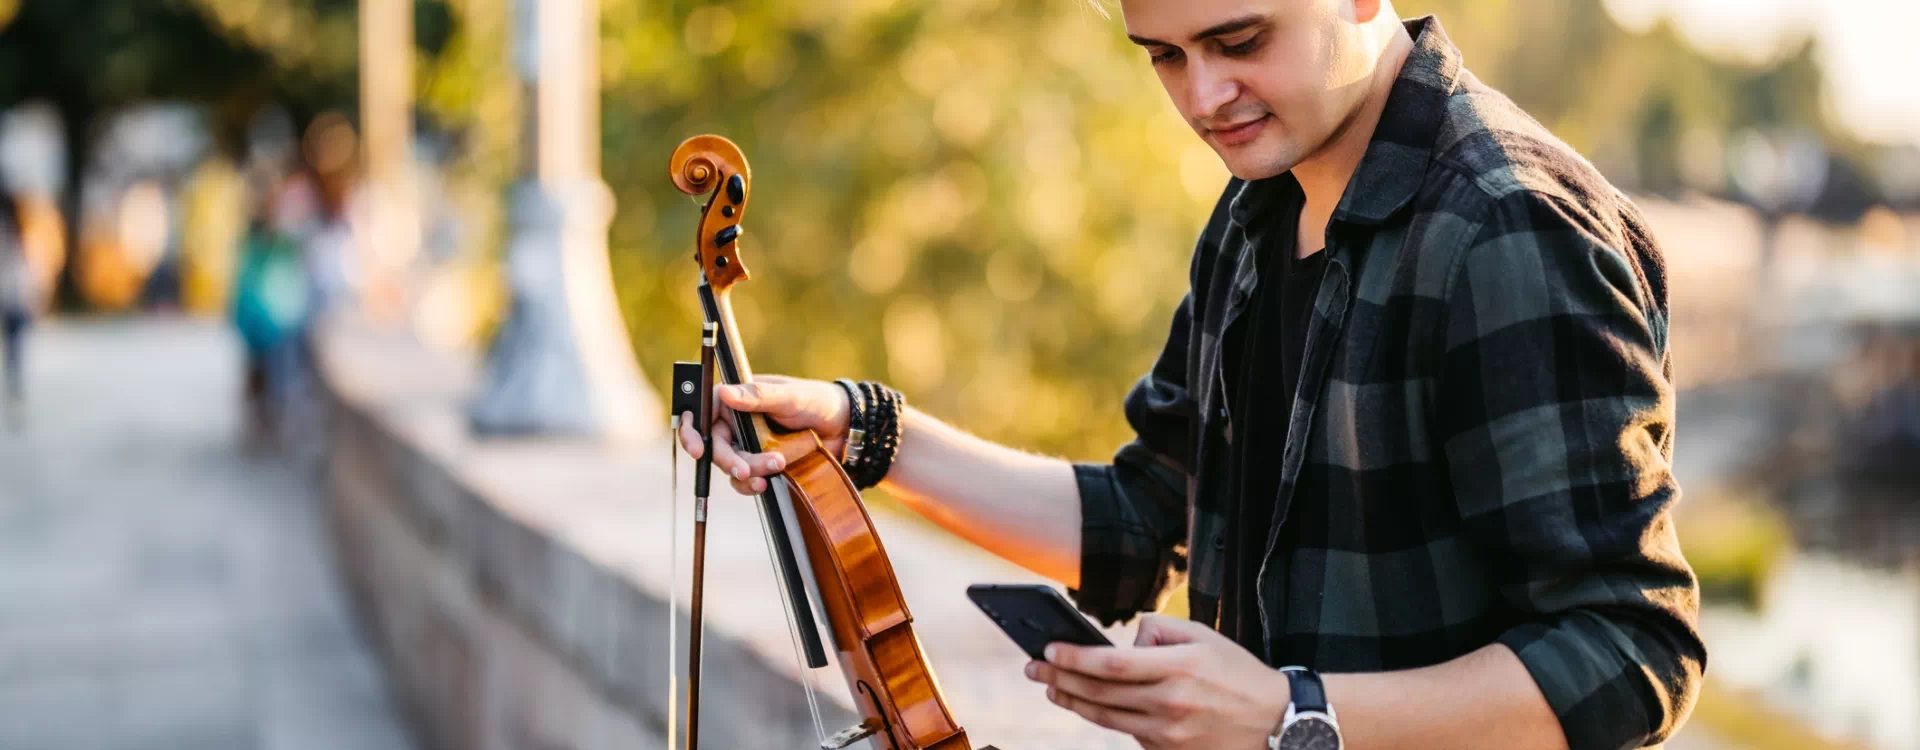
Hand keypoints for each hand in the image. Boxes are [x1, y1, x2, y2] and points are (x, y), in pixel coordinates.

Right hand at [676, 374, 852, 494]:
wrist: (844, 428)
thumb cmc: (816, 400)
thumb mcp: (789, 396)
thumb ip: (758, 396)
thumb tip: (725, 393)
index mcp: (737, 399)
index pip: (702, 412)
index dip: (692, 431)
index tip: (697, 450)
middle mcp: (736, 422)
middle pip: (715, 445)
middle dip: (729, 460)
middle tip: (745, 469)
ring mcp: (747, 445)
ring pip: (731, 465)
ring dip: (747, 472)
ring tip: (774, 468)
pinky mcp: (760, 464)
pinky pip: (745, 479)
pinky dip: (752, 484)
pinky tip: (767, 483)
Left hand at [1026, 613, 1289, 748]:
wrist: (1274, 720)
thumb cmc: (1235, 670)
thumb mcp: (1202, 635)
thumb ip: (1157, 630)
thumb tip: (1123, 640)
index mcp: (1178, 668)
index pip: (1112, 663)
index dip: (1074, 657)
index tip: (1047, 648)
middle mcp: (1171, 703)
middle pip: (1100, 693)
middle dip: (1059, 678)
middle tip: (1033, 667)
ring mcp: (1169, 733)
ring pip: (1106, 717)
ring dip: (1072, 701)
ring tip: (1052, 686)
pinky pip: (1128, 732)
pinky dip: (1105, 717)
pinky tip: (1089, 704)